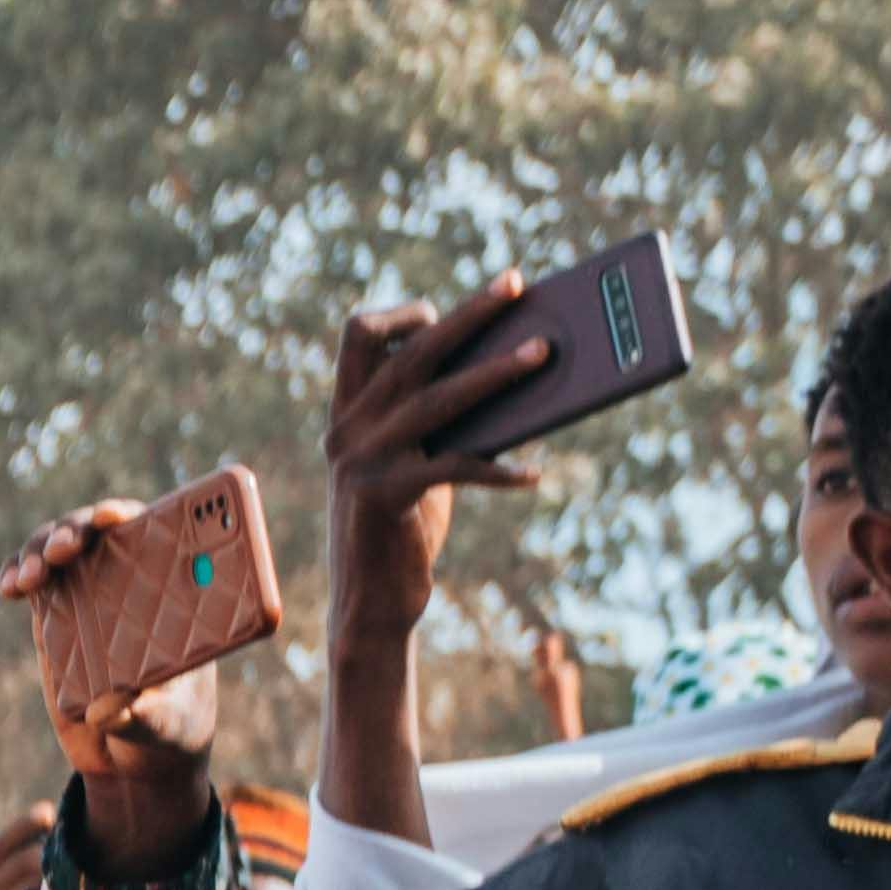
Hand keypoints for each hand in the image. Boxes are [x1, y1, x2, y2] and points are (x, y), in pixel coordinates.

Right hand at [0, 505, 224, 867]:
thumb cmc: (170, 731)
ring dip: (39, 550)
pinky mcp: (54, 619)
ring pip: (58, 551)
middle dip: (74, 530)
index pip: (153, 534)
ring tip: (28, 579)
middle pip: (97, 534)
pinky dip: (16, 574)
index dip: (129, 516)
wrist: (133, 762)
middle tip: (64, 550)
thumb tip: (110, 707)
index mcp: (171, 593)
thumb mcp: (166, 725)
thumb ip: (143, 715)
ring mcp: (89, 598)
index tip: (112, 519)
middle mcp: (129, 584)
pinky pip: (33, 582)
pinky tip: (10, 586)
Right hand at [320, 280, 557, 640]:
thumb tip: (515, 370)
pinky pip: (454, 466)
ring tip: (544, 352)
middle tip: (517, 284)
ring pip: (435, 396)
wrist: (370, 604)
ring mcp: (360, 460)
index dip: (405, 314)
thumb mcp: (417, 462)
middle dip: (469, 312)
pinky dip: (499, 469)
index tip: (449, 310)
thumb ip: (442, 423)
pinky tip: (533, 473)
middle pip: (409, 349)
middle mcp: (346, 428)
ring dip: (495, 370)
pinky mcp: (383, 496)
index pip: (359, 335)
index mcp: (347, 413)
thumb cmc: (403, 529)